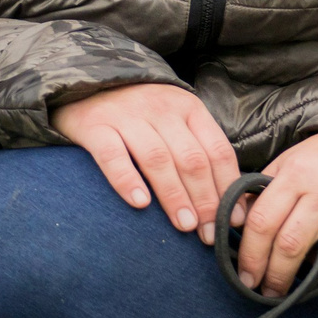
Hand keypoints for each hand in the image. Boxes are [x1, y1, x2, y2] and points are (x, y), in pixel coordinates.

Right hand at [53, 83, 237, 240]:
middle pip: (191, 158)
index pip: (217, 150)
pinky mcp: (95, 126)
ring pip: (158, 159)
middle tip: (209, 234)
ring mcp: (127, 116)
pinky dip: (127, 180)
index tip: (232, 220)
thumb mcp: (175, 122)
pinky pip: (113, 155)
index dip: (228, 188)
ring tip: (184, 225)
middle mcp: (161, 109)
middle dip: (205, 199)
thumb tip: (229, 203)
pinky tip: (140, 203)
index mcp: (188, 108)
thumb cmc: (139, 114)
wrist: (85, 84)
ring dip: (174, 195)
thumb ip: (199, 152)